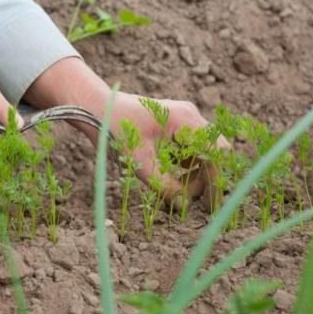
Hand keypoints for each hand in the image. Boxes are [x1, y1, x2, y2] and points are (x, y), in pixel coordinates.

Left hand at [24, 57, 229, 207]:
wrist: (96, 107)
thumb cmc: (116, 128)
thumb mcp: (139, 160)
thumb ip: (163, 184)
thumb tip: (183, 206)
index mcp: (185, 120)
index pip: (216, 152)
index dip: (215, 179)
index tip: (210, 204)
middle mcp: (188, 116)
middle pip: (212, 152)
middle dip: (205, 178)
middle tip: (192, 202)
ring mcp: (181, 120)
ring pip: (200, 152)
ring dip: (193, 173)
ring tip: (177, 193)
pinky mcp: (172, 126)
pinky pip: (187, 149)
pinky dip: (182, 166)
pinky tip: (169, 180)